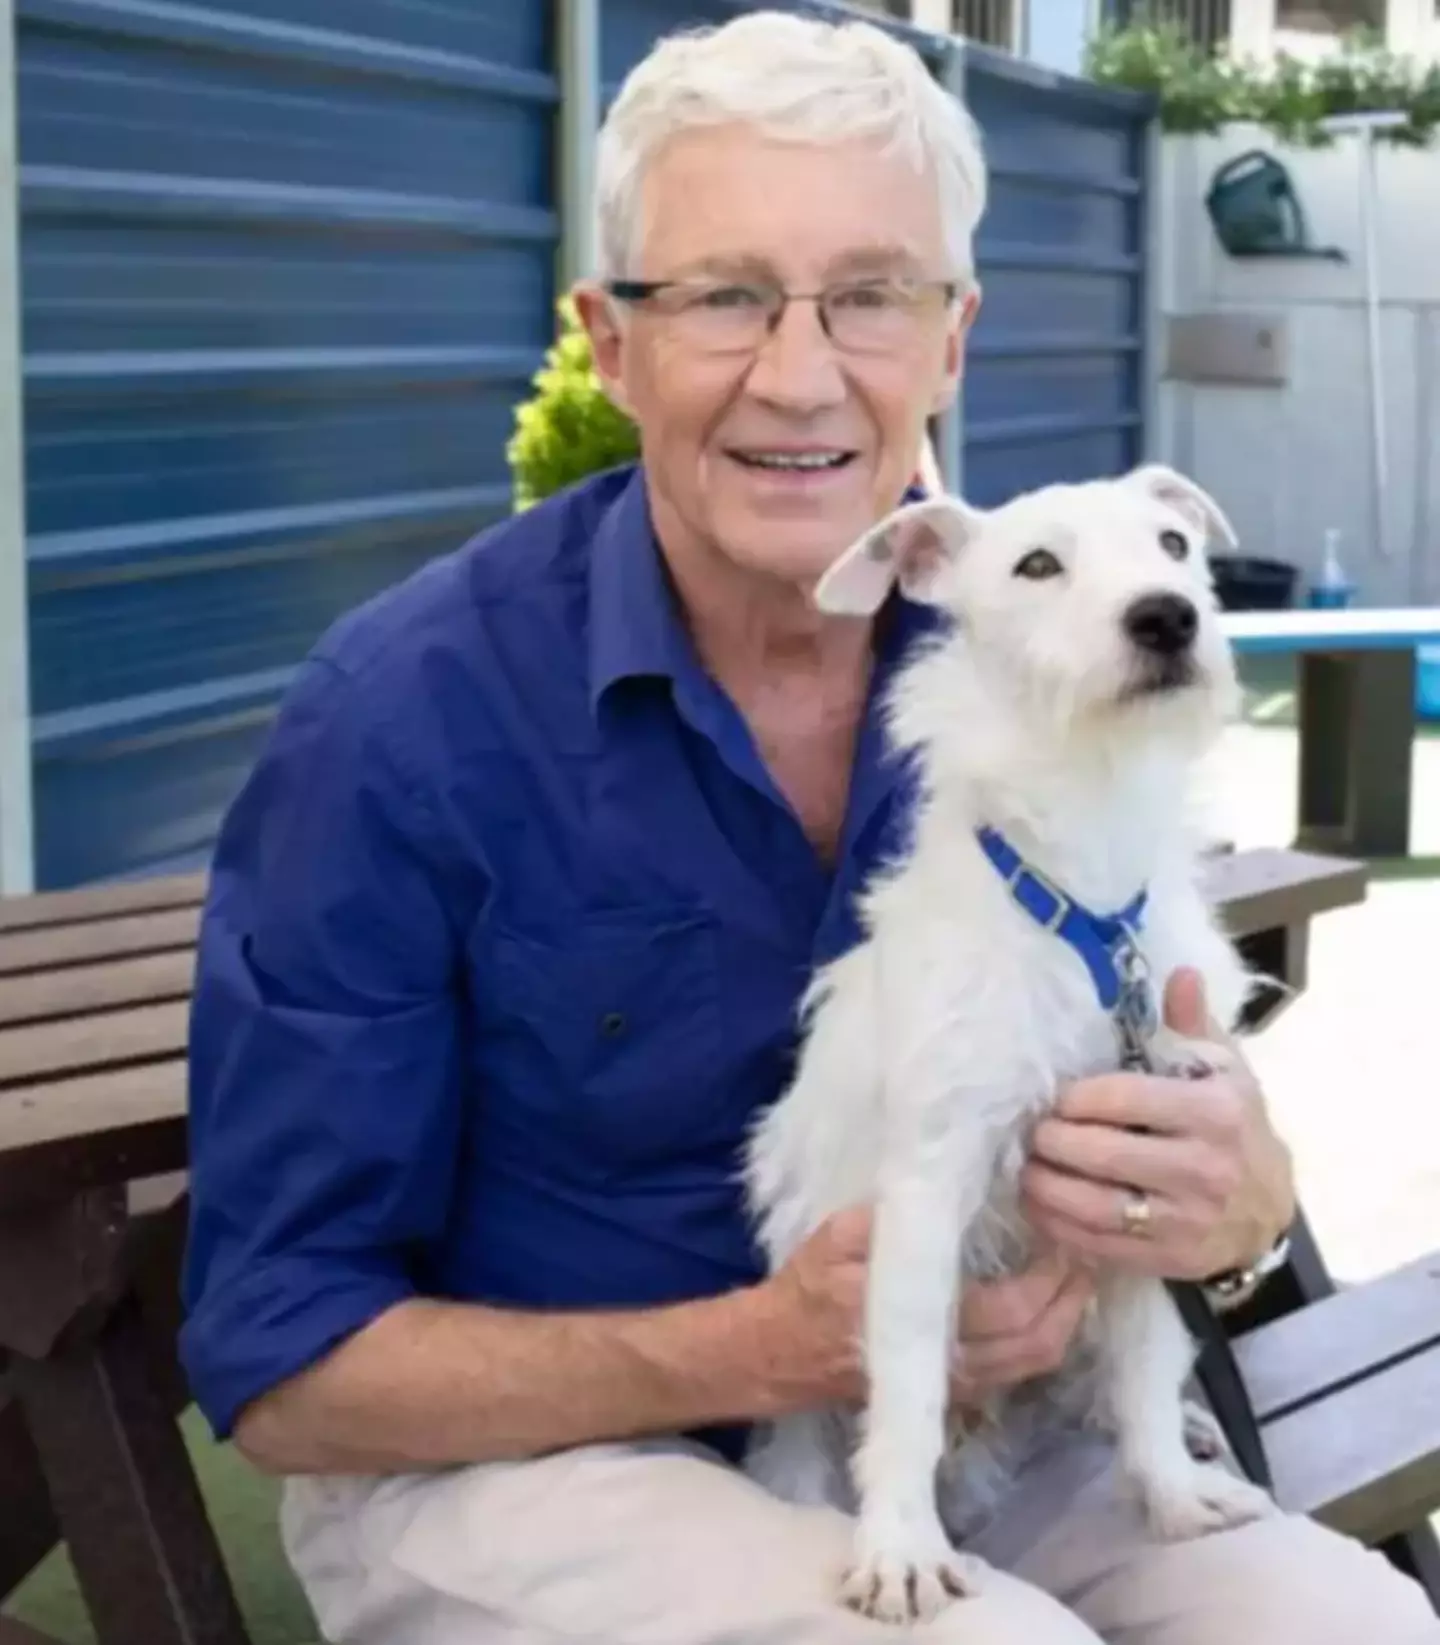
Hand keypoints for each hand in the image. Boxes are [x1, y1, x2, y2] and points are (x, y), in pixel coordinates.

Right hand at [756, 1208, 1095, 1414]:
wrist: (776, 1354)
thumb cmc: (806, 1288)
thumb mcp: (837, 1236)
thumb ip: (893, 1219)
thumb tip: (947, 1186)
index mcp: (921, 1322)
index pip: (1013, 1310)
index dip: (1052, 1276)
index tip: (1065, 1231)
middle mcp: (949, 1366)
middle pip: (1040, 1343)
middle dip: (1075, 1297)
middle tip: (1090, 1247)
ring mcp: (955, 1385)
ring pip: (1036, 1362)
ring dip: (1067, 1318)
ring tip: (1079, 1268)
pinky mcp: (954, 1391)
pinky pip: (1019, 1368)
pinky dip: (1045, 1334)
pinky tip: (1050, 1296)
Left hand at [1020, 968, 1295, 1280]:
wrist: (1269, 1212)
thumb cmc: (1235, 1127)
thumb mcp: (1224, 1070)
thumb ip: (1192, 1023)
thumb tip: (1179, 973)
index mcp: (1215, 1112)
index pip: (1125, 1098)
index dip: (1077, 1098)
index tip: (1056, 1097)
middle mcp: (1204, 1167)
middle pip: (1102, 1154)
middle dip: (1053, 1141)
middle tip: (1032, 1131)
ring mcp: (1187, 1220)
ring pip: (1094, 1205)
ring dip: (1045, 1187)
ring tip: (1025, 1168)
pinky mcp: (1170, 1258)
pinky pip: (1099, 1245)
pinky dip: (1059, 1226)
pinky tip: (1039, 1205)